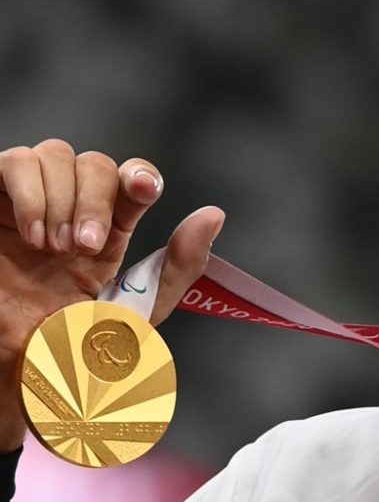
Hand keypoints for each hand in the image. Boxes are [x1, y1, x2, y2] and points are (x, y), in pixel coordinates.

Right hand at [0, 139, 224, 450]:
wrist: (15, 369)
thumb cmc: (69, 344)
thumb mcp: (136, 311)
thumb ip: (179, 265)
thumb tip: (214, 215)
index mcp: (107, 228)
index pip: (131, 180)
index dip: (140, 174)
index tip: (145, 190)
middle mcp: (69, 208)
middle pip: (95, 164)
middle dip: (95, 200)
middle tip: (83, 247)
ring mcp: (28, 202)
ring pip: (55, 154)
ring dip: (59, 198)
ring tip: (51, 247)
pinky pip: (12, 162)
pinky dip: (28, 191)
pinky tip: (29, 234)